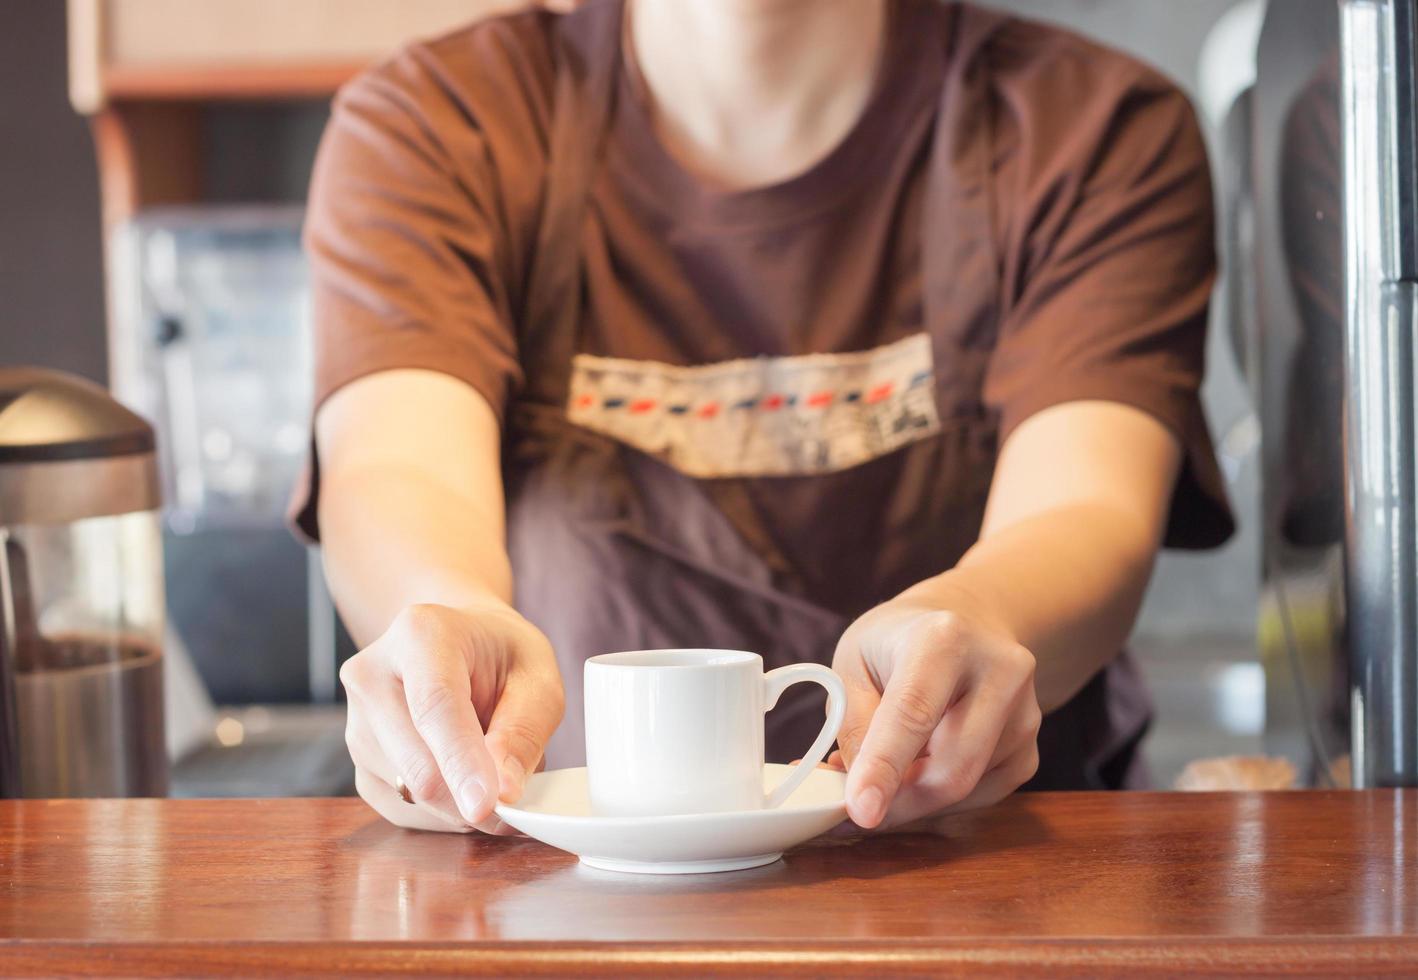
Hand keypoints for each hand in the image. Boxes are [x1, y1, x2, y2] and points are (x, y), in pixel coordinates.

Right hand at [341, 601, 563, 832]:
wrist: (459, 644)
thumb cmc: (501, 656)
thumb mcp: (538, 678)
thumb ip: (524, 731)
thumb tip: (504, 791)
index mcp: (421, 634)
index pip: (435, 707)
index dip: (461, 762)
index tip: (488, 805)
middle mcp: (373, 675)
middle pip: (415, 763)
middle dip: (471, 799)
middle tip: (516, 806)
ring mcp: (356, 720)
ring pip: (408, 793)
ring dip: (461, 804)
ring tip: (490, 769)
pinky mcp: (357, 760)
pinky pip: (400, 808)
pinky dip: (441, 814)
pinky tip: (465, 785)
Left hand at [831, 581, 1041, 829]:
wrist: (966, 625)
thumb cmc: (898, 644)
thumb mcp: (853, 661)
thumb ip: (852, 723)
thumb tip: (854, 789)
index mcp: (945, 639)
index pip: (914, 713)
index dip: (884, 767)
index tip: (860, 811)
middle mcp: (999, 672)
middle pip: (951, 768)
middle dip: (898, 802)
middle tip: (856, 810)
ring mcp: (1025, 713)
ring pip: (965, 789)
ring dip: (914, 798)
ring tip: (886, 771)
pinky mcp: (1030, 750)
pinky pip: (980, 797)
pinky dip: (940, 799)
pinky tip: (921, 770)